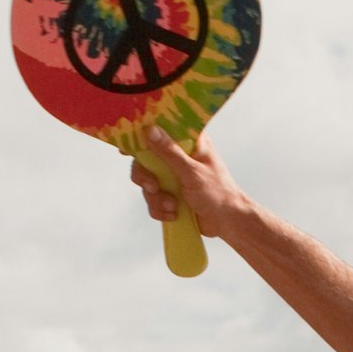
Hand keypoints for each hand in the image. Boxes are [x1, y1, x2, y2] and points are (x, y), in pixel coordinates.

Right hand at [132, 122, 252, 235]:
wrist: (226, 222)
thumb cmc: (218, 192)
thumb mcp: (192, 171)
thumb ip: (169, 152)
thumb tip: (150, 130)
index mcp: (189, 141)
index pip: (161, 129)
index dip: (141, 135)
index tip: (126, 148)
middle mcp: (178, 155)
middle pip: (146, 158)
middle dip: (146, 177)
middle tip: (154, 187)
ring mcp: (172, 175)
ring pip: (147, 182)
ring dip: (156, 198)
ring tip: (173, 206)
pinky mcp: (169, 193)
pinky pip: (152, 199)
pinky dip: (159, 209)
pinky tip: (174, 214)